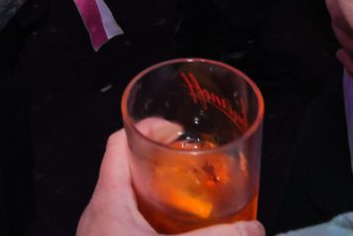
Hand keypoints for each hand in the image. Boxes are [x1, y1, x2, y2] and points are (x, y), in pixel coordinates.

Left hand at [76, 129, 263, 235]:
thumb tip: (254, 230)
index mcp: (108, 199)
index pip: (118, 142)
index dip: (148, 128)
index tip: (179, 130)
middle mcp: (99, 214)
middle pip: (127, 170)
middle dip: (162, 164)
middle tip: (194, 165)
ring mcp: (101, 235)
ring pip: (129, 201)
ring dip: (159, 196)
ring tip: (191, 199)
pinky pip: (129, 227)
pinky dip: (154, 224)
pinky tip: (178, 234)